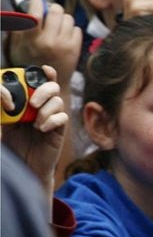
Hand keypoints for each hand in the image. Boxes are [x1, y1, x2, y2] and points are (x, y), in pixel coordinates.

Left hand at [1, 65, 67, 193]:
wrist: (24, 167)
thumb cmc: (13, 145)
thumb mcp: (4, 124)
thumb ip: (4, 109)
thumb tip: (3, 94)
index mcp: (30, 102)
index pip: (39, 82)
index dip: (44, 74)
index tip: (44, 69)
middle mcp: (43, 107)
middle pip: (52, 87)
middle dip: (44, 90)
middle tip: (33, 103)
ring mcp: (52, 117)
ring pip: (58, 101)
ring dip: (46, 110)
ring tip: (36, 124)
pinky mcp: (59, 129)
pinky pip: (62, 117)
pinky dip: (52, 121)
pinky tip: (42, 129)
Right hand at [8, 0, 81, 87]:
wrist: (48, 83)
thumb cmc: (28, 62)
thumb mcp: (15, 47)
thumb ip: (19, 28)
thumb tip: (25, 8)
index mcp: (32, 40)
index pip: (35, 13)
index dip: (36, 1)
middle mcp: (49, 41)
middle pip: (56, 10)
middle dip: (51, 8)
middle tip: (48, 13)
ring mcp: (65, 45)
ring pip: (68, 18)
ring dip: (62, 19)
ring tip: (56, 26)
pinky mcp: (76, 49)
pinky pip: (77, 28)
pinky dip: (70, 30)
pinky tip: (63, 36)